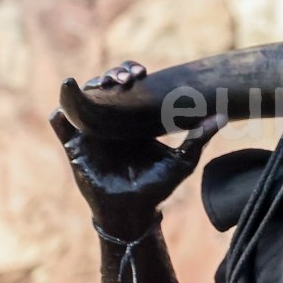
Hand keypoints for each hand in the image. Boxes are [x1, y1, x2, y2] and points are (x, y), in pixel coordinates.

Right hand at [50, 65, 224, 236]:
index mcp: (133, 117)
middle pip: (104, 85)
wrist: (134, 212)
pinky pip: (62, 128)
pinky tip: (62, 110)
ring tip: (100, 86)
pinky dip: (60, 117)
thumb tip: (223, 116)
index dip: (130, 71)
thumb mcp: (182, 160)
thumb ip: (199, 137)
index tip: (141, 73)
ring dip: (87, 88)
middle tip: (124, 79)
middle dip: (111, 74)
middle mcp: (110, 120)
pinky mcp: (75, 148)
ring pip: (82, 100)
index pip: (128, 84)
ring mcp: (91, 132)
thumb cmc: (158, 186)